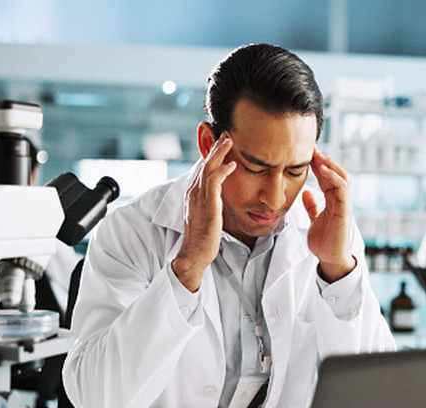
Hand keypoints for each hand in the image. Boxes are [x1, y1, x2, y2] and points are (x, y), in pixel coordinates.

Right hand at [172, 133, 235, 291]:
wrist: (194, 255)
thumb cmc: (203, 239)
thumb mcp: (206, 215)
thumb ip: (211, 203)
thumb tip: (221, 196)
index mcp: (193, 194)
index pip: (202, 169)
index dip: (212, 155)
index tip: (222, 143)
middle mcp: (193, 193)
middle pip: (204, 164)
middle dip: (215, 147)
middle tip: (226, 133)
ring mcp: (199, 199)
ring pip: (207, 169)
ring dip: (219, 153)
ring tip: (229, 140)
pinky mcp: (207, 207)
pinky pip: (214, 183)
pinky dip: (222, 171)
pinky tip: (232, 164)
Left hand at [302, 149, 355, 281]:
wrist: (330, 259)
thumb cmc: (324, 241)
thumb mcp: (314, 220)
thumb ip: (312, 206)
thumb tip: (305, 193)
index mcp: (333, 200)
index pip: (327, 176)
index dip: (317, 164)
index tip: (305, 152)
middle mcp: (341, 199)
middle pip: (335, 172)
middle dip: (323, 159)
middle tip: (310, 147)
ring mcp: (344, 204)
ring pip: (342, 177)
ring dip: (330, 164)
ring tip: (317, 154)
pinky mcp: (345, 210)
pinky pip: (342, 188)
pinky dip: (333, 177)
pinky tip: (322, 169)